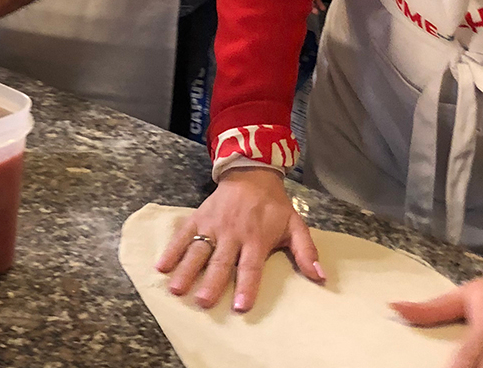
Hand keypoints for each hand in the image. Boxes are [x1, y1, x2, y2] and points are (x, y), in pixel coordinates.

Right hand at [156, 166, 324, 312]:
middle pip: (221, 262)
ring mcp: (213, 225)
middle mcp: (233, 233)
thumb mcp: (295, 225)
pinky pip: (183, 235)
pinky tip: (162, 266)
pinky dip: (172, 250)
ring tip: (177, 289)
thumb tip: (320, 277)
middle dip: (212, 282)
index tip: (241, 307)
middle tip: (202, 302)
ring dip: (187, 270)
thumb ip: (306, 251)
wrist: (251, 175)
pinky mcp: (199, 218)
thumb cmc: (274, 207)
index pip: (251, 267)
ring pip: (199, 250)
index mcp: (256, 238)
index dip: (247, 286)